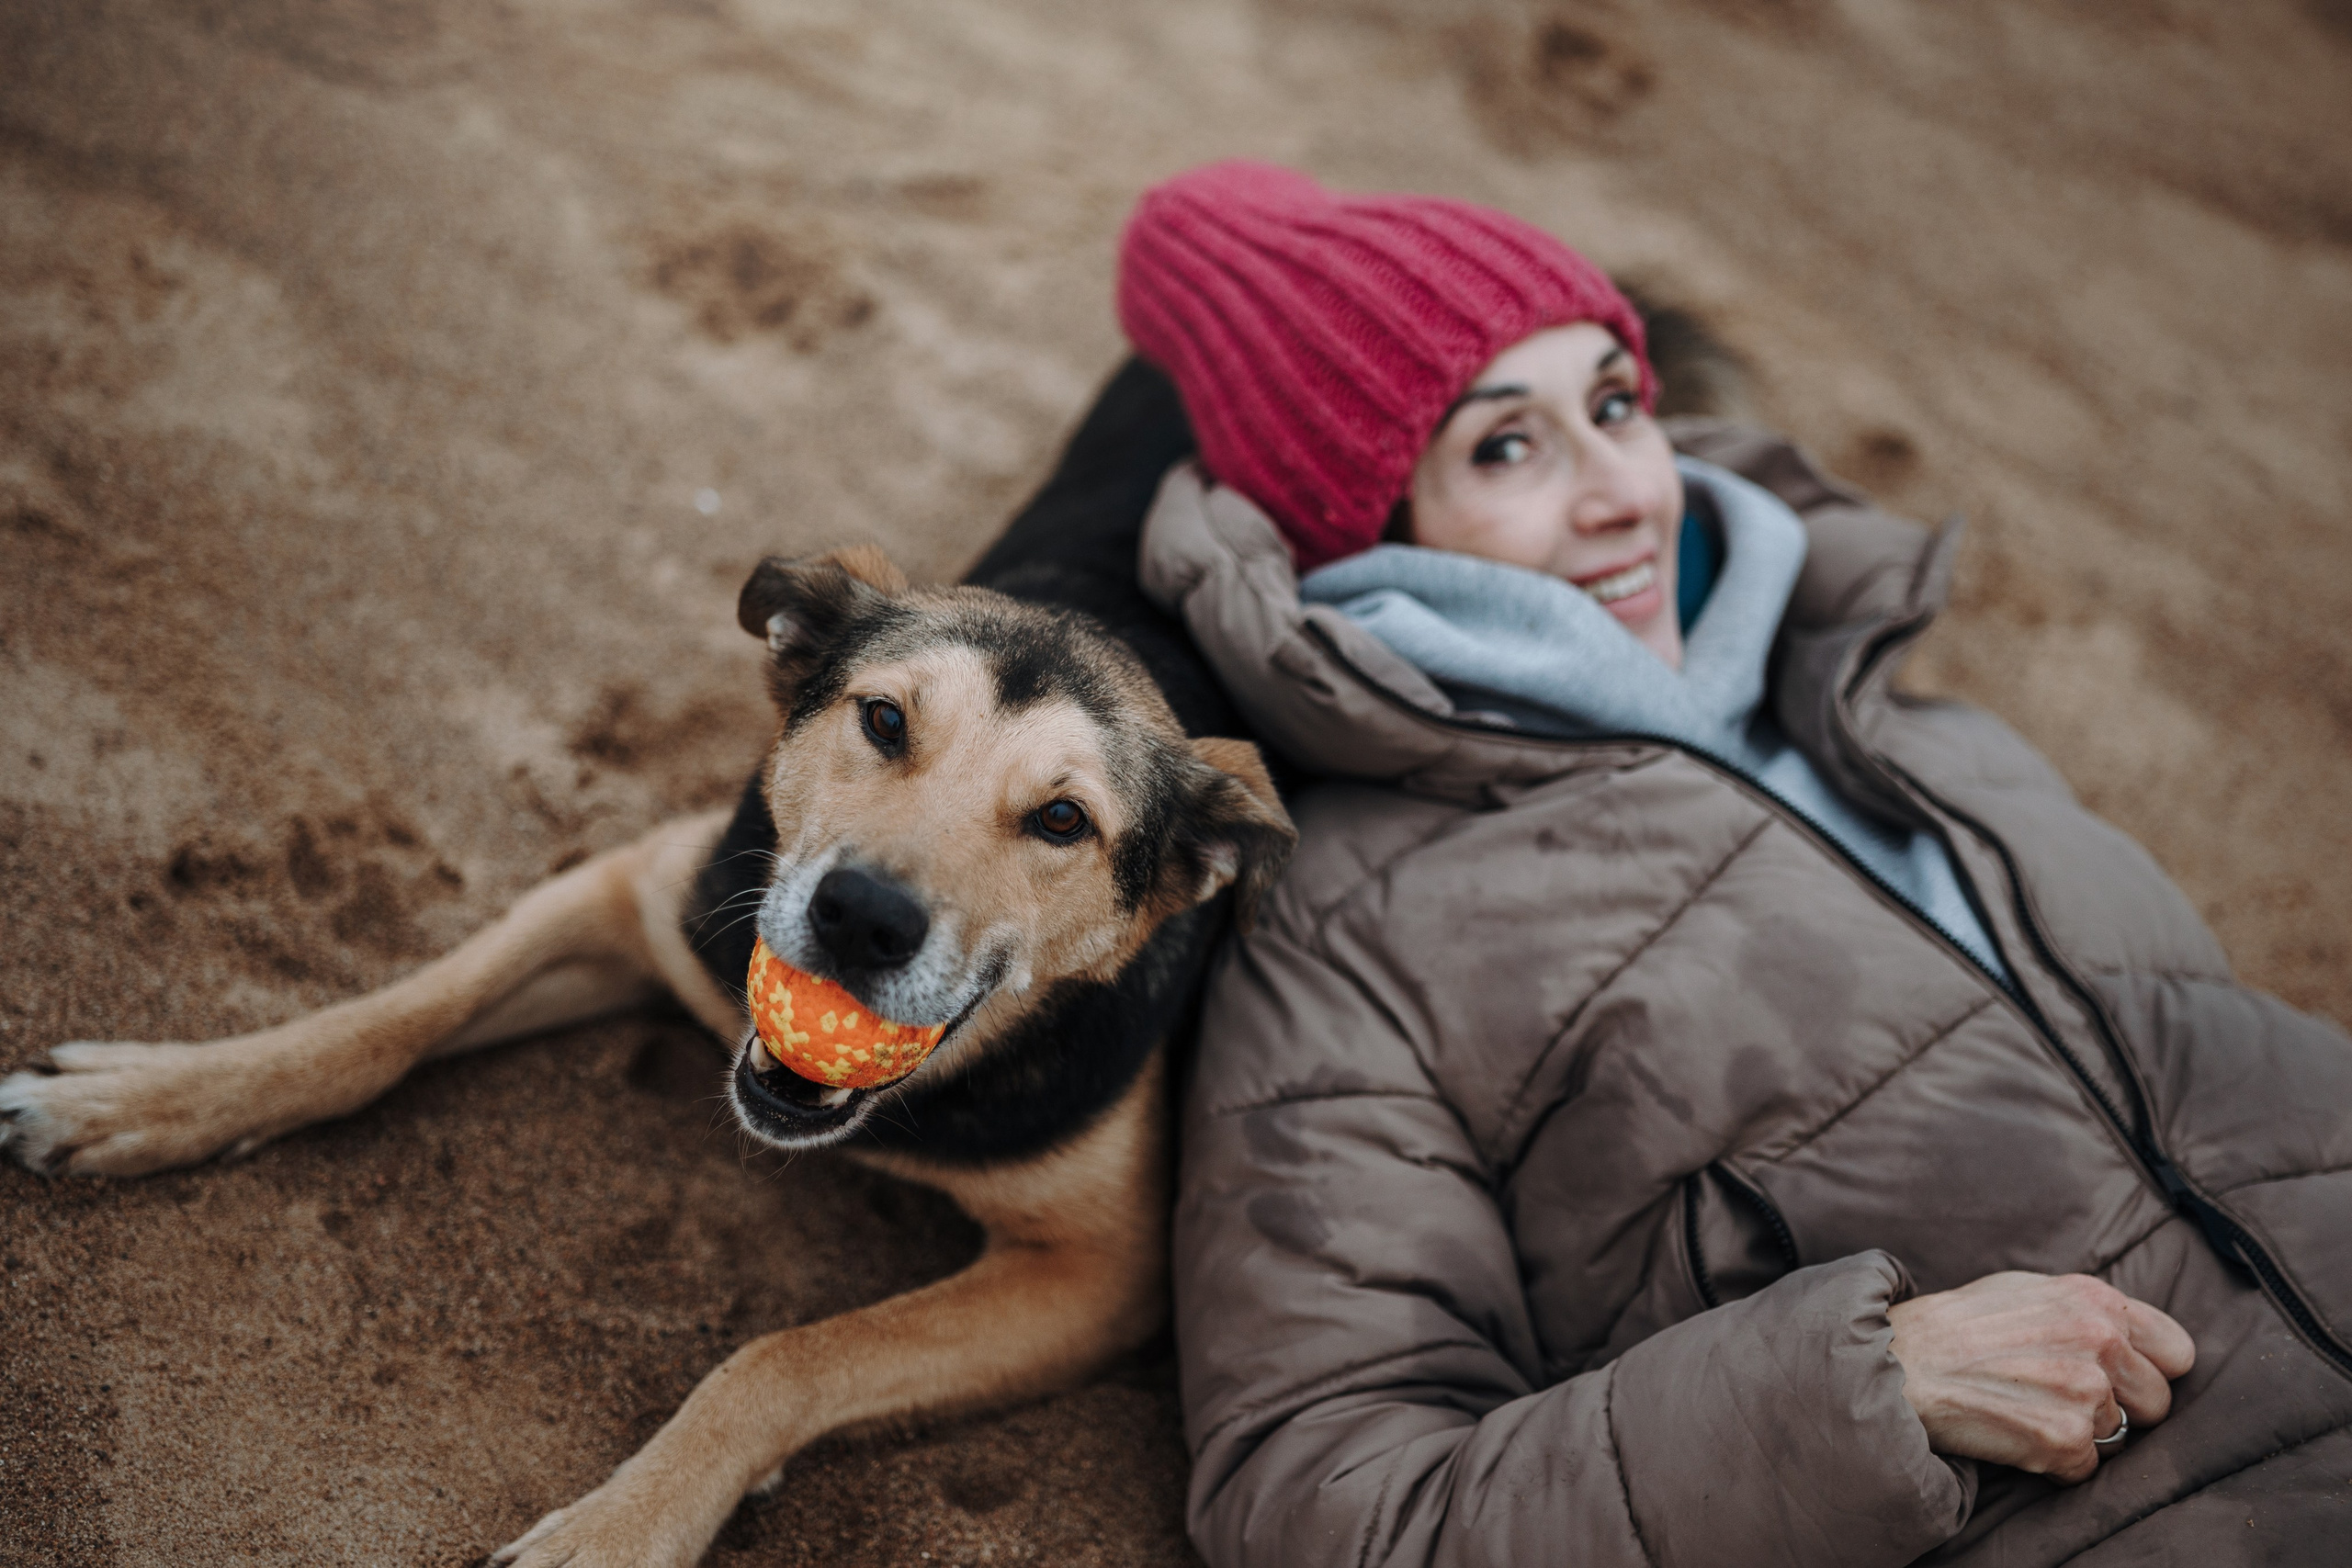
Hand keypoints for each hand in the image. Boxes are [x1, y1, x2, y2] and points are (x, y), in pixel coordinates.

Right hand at [1887, 1271, 2194, 1483]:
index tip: (2122, 1379)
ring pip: (2118, 1438)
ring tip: (2025, 1408)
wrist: (1897, 1363)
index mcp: (2096, 1299)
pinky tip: (2014, 1432)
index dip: (2150, 1370)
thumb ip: (2085, 1306)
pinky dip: (2053, 1462)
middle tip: (2060, 1398)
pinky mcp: (2063, 1439)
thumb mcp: (2024, 1290)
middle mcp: (2099, 1340)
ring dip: (2079, 1433)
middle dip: (2118, 1408)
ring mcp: (2084, 1391)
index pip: (2177, 1352)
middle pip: (2157, 1403)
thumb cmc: (1955, 1326)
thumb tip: (2131, 1331)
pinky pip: (2085, 1469)